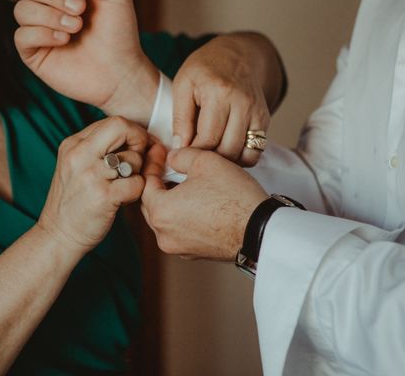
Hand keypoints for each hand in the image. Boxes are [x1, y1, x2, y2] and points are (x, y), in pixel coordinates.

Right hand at [14, 0, 158, 125]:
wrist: (120, 72)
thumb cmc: (120, 33)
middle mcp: (49, 7)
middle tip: (80, 9)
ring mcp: (39, 30)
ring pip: (22, 9)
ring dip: (50, 15)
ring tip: (76, 27)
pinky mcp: (34, 53)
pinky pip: (21, 35)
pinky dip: (42, 34)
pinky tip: (64, 40)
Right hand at [38, 116, 148, 253]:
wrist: (57, 236)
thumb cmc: (74, 201)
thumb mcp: (77, 166)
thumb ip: (100, 148)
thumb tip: (138, 136)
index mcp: (73, 144)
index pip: (113, 121)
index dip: (132, 132)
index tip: (137, 146)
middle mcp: (79, 155)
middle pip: (122, 128)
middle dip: (139, 141)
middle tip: (139, 160)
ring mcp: (90, 176)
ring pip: (134, 158)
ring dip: (137, 172)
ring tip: (124, 185)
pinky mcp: (103, 197)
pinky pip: (137, 183)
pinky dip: (137, 191)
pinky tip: (125, 198)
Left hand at [141, 144, 268, 259]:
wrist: (261, 230)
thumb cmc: (234, 197)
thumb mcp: (205, 161)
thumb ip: (180, 155)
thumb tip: (171, 157)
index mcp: (160, 211)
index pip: (144, 183)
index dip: (152, 163)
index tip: (160, 150)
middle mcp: (164, 234)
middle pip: (151, 203)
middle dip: (158, 182)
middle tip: (168, 164)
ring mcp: (179, 247)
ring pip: (166, 218)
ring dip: (171, 199)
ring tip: (184, 181)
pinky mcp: (194, 253)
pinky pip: (180, 230)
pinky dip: (183, 215)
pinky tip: (198, 201)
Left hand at [172, 33, 282, 166]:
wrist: (236, 55)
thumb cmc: (204, 69)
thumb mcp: (183, 85)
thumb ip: (180, 118)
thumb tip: (180, 149)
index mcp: (219, 92)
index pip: (207, 138)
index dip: (192, 153)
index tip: (182, 156)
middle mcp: (242, 102)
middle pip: (227, 149)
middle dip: (208, 160)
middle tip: (194, 159)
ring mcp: (256, 111)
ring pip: (243, 154)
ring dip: (225, 162)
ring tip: (209, 156)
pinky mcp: (264, 119)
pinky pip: (255, 151)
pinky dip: (240, 158)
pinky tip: (225, 151)